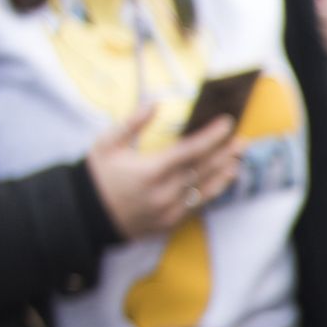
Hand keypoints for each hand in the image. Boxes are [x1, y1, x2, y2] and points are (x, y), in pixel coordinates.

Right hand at [88, 106, 245, 240]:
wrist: (85, 215)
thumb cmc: (96, 176)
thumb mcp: (106, 145)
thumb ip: (131, 124)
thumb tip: (154, 104)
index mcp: (148, 171)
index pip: (189, 150)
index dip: (211, 136)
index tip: (226, 123)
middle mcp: (163, 193)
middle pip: (202, 169)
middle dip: (223, 152)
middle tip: (241, 139)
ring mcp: (169, 210)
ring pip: (204, 189)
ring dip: (223, 172)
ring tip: (237, 157)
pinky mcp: (170, 222)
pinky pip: (197, 205)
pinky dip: (212, 191)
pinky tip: (222, 180)